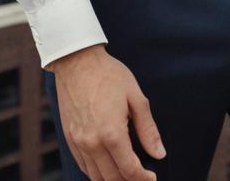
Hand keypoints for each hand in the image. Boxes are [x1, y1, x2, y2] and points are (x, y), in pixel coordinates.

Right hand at [48, 44, 165, 179]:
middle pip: (112, 178)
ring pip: (96, 177)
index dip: (144, 179)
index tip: (152, 178)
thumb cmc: (109, 75)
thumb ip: (148, 129)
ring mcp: (78, 142)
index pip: (129, 170)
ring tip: (127, 175)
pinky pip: (83, 166)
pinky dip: (96, 173)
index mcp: (111, 133)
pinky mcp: (69, 138)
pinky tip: (108, 168)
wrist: (77, 61)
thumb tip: (159, 154)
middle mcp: (92, 143)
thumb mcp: (136, 97)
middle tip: (142, 178)